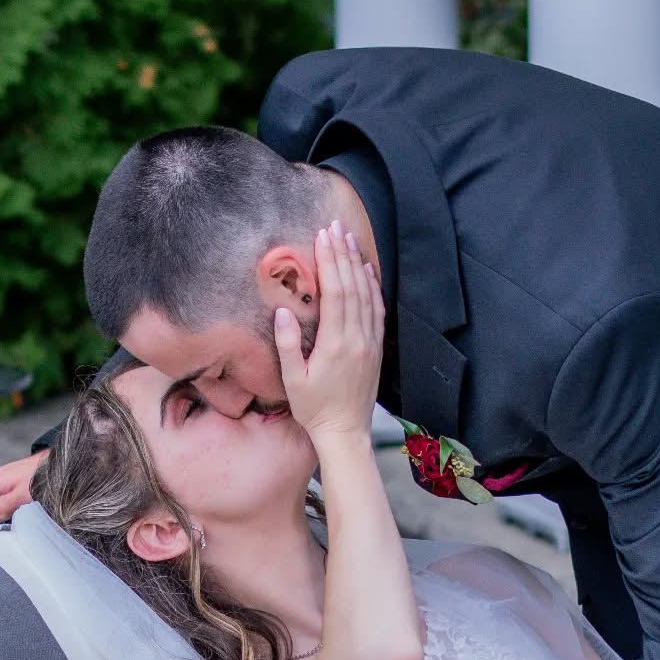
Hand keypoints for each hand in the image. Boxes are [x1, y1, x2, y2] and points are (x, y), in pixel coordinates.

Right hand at [273, 220, 383, 442]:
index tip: (322, 237)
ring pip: (367, 294)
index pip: (335, 292)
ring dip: (358, 265)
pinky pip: (377, 311)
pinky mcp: (376, 349)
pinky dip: (374, 287)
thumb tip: (282, 313)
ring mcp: (370, 343)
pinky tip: (368, 271)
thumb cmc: (314, 408)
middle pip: (352, 286)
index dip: (329, 262)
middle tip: (335, 227)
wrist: (345, 432)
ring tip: (349, 239)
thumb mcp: (292, 380)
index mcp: (335, 344)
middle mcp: (357, 339)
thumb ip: (287, 345)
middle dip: (342, 254)